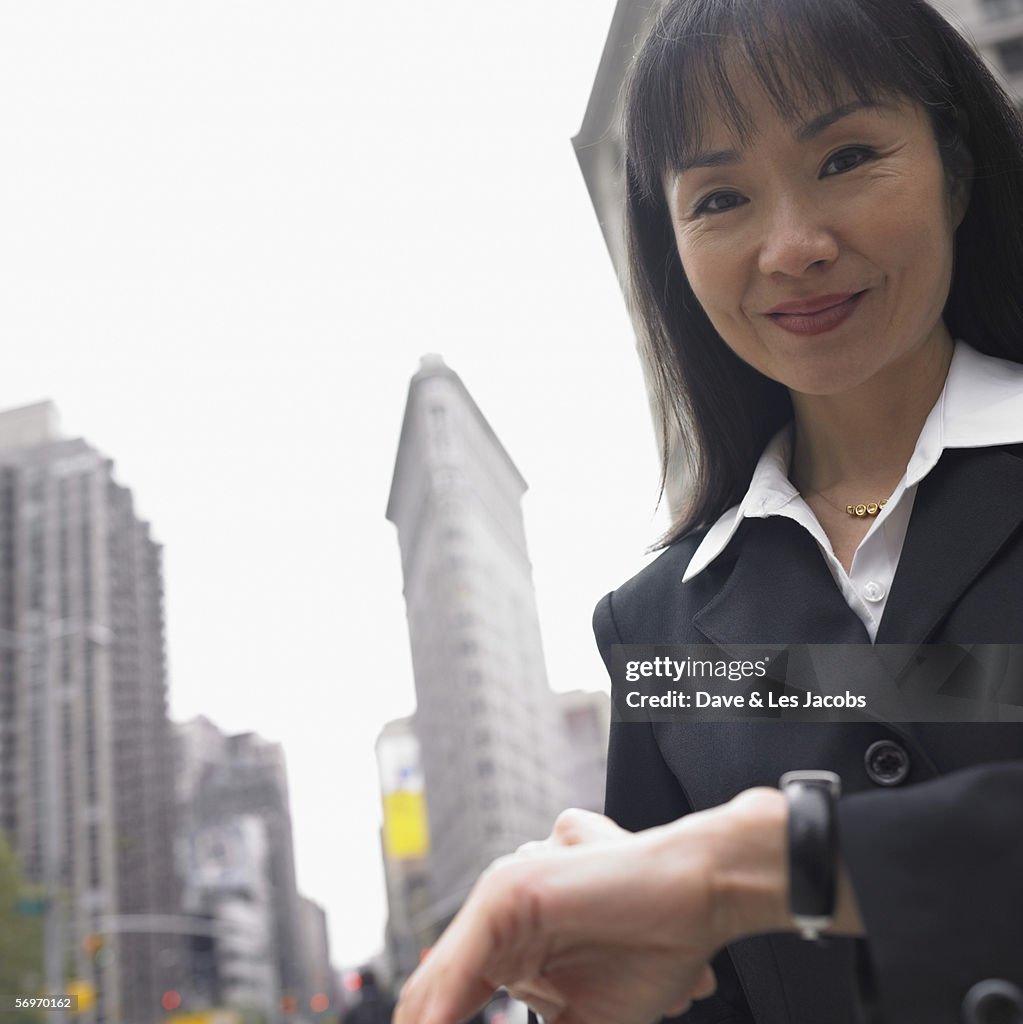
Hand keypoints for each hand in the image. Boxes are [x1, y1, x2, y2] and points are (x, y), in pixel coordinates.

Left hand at [394, 805, 734, 1023]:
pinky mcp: (511, 891)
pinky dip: (448, 1004)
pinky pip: (464, 960)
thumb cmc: (654, 946)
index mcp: (509, 949)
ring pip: (439, 980)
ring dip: (428, 1023)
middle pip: (432, 995)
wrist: (696, 895)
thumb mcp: (586, 1018)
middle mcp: (496, 921)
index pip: (448, 1005)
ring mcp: (499, 900)